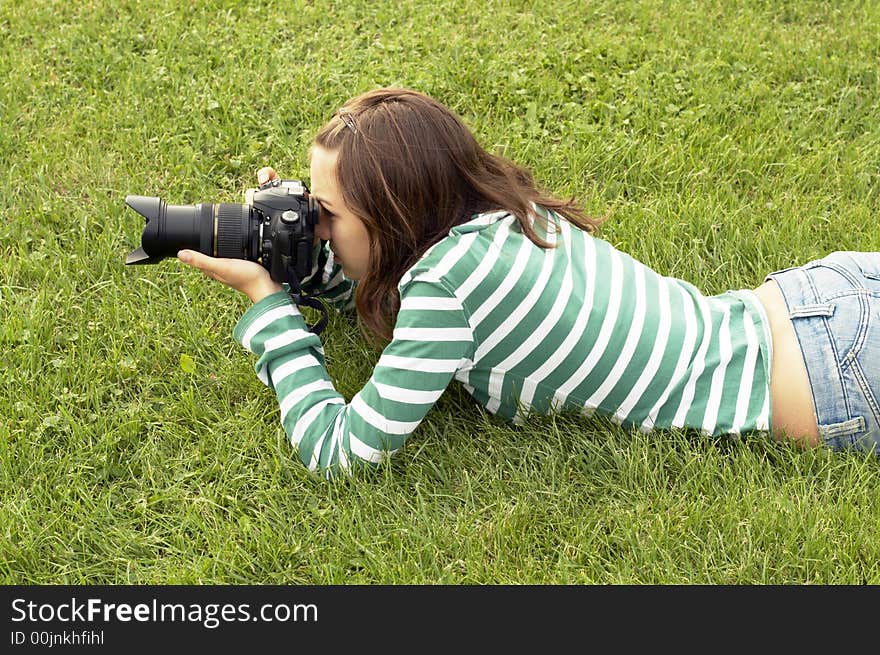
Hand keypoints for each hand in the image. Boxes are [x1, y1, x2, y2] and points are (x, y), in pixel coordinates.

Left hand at [180, 166, 282, 302]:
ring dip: (218, 242)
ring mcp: (232, 266)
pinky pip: (233, 252)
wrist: (268, 286)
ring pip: (221, 251)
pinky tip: (235, 239)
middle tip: (199, 225)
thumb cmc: (246, 278)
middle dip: (203, 240)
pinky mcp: (243, 264)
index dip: (190, 245)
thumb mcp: (222, 266)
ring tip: (215, 229)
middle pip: (207, 252)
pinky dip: (232, 244)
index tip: (185, 232)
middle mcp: (220, 268)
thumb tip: (181, 254)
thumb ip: (202, 260)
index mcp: (212, 269)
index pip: (196, 255)